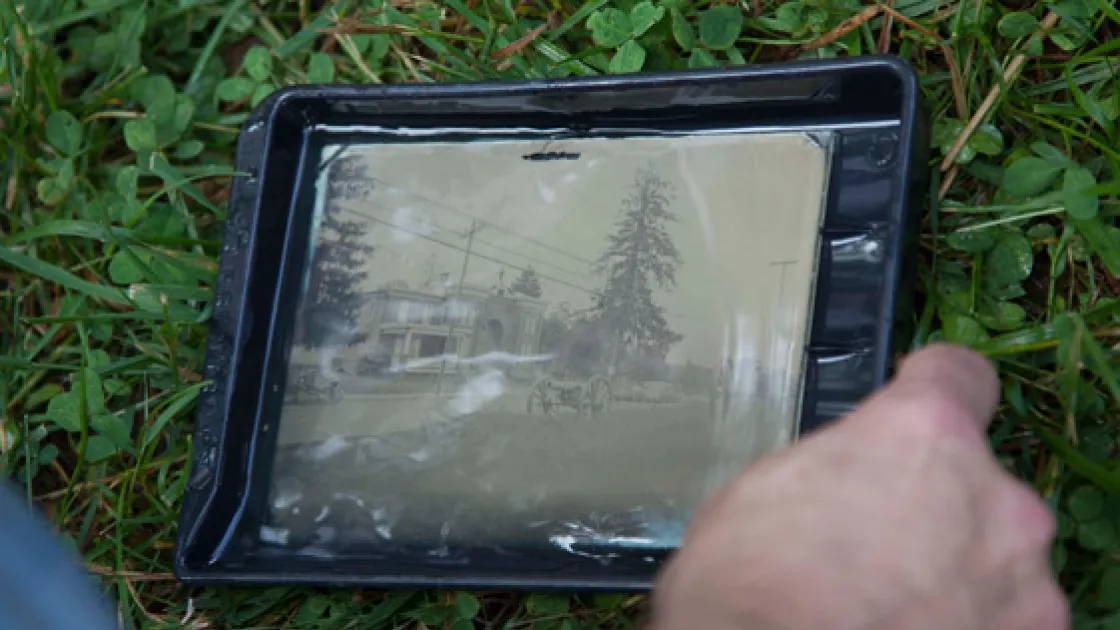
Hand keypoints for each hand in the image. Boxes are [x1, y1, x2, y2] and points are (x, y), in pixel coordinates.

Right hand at [647, 343, 1067, 629]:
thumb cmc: (748, 583)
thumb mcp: (771, 486)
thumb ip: (839, 468)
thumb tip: (846, 484)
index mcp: (923, 434)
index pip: (961, 376)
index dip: (933, 387)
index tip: (916, 405)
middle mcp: (991, 497)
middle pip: (976, 478)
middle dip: (933, 502)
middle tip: (875, 539)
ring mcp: (1018, 579)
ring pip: (995, 553)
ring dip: (955, 566)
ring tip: (890, 599)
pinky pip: (1002, 615)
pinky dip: (965, 620)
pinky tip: (905, 627)